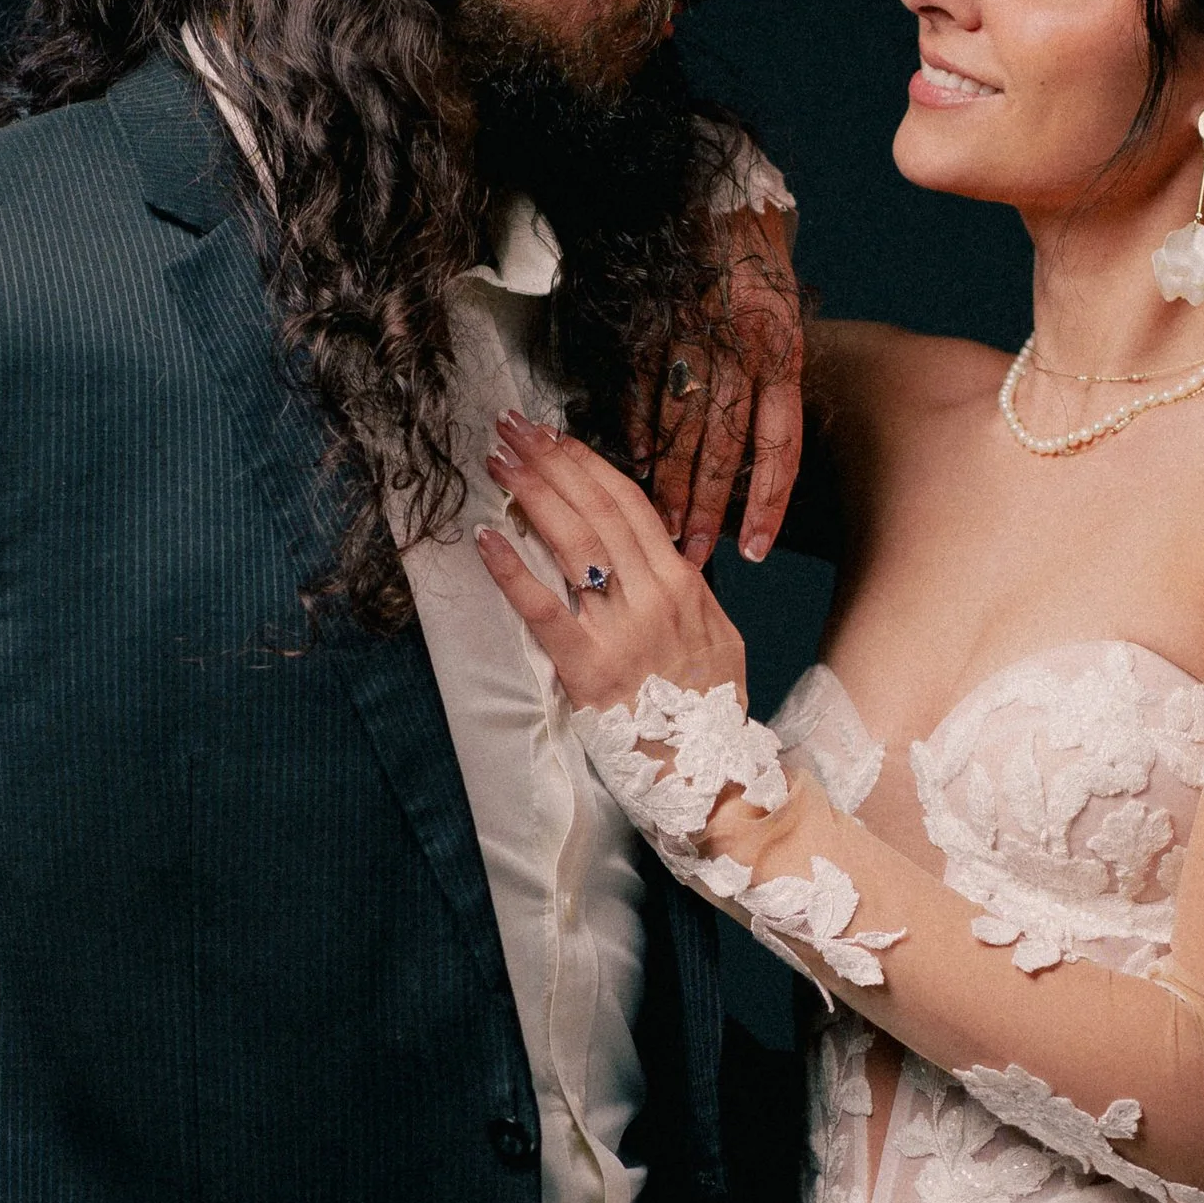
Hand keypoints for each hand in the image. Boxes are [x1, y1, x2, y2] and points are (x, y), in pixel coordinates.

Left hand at [480, 418, 747, 722]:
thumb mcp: (717, 637)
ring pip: (574, 544)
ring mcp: (622, 631)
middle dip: (552, 462)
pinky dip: (514, 570)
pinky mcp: (590, 668)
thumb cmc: (709, 710)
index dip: (588, 464)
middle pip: (597, 510)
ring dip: (532, 494)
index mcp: (683, 584)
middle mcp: (655, 596)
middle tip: (512, 427)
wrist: (711, 775)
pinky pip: (545, 609)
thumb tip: (663, 554)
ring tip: (498, 460)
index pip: (631, 504)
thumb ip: (688, 592)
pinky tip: (486, 538)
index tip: (555, 436)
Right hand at [641, 200, 801, 569]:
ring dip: (668, 479)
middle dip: (707, 507)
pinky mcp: (655, 325)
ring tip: (661, 520)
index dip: (767, 502)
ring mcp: (696, 338)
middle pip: (724, 447)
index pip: (779, 444)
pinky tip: (631, 462)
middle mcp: (743, 350)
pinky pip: (643, 388)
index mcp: (784, 352)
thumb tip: (757, 450)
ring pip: (680, 425)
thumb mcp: (787, 318)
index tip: (755, 548)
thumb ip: (774, 380)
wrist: (720, 191)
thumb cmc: (757, 261)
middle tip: (692, 551)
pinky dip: (635, 427)